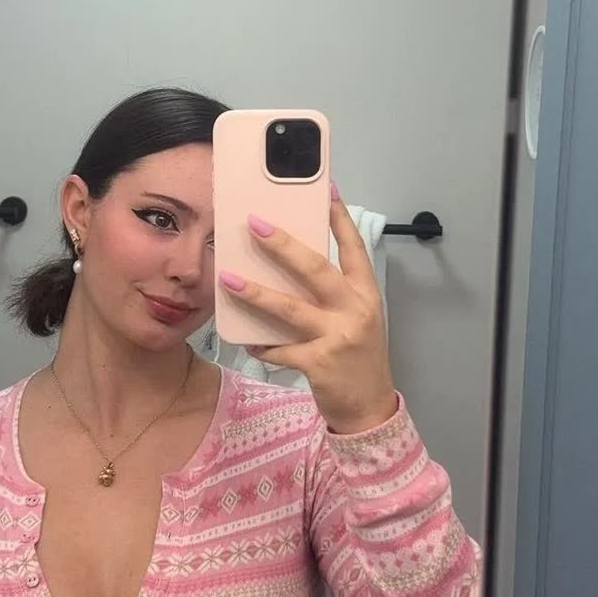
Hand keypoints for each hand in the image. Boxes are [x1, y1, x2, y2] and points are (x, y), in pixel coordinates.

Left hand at [218, 187, 398, 433]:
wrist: (370, 408)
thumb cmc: (357, 357)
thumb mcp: (355, 318)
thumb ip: (331, 294)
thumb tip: (288, 265)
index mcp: (364, 293)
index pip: (353, 248)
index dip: (338, 217)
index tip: (325, 188)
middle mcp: (355, 310)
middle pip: (316, 269)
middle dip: (283, 245)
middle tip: (255, 223)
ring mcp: (338, 337)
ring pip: (290, 308)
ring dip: (256, 292)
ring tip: (227, 278)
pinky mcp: (320, 364)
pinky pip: (281, 350)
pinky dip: (261, 345)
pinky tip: (245, 340)